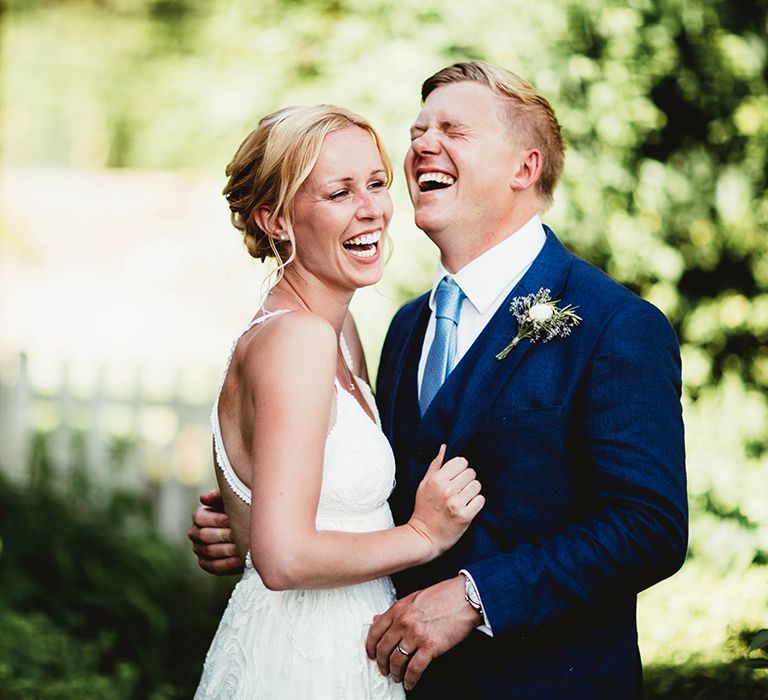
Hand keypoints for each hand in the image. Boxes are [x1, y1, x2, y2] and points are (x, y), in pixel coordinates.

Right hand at [188, 489, 243, 574]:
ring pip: (208, 551)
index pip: (198, 517)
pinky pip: (213, 567)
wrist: (249, 531)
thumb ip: (220, 496)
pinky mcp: (206, 564)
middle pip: (203, 535)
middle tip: (239, 535)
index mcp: (200, 516)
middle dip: (223, 535)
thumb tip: (203, 498)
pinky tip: (239, 560)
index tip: (231, 520)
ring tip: (241, 547)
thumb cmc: (240, 511)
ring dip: (226, 550)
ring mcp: (199, 549)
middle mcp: (196, 533)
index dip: (215, 519)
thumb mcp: (232, 501)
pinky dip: (227, 564)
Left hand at [365, 576, 480, 690]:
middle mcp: (404, 622)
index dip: (370, 646)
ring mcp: (416, 635)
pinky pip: (414, 668)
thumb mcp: (413, 598)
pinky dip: (410, 679)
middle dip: (381, 663)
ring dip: (395, 672)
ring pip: (397, 661)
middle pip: (384, 649)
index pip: (375, 631)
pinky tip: (410, 682)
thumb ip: (396, 611)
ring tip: (396, 677)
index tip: (371, 654)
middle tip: (383, 669)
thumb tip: (378, 618)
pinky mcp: (430, 646)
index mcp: (398, 609)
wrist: (464, 597)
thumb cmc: (443, 596)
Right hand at [408, 445, 484, 557]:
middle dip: (467, 480)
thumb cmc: (424, 509)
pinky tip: (467, 507)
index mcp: (436, 479)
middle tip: (459, 490)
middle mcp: (447, 490)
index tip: (456, 477)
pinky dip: (476, 503)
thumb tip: (444, 447)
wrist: (424, 537)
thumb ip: (435, 465)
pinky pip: (480, 500)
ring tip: (463, 499)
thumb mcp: (424, 485)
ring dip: (473, 492)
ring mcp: (456, 503)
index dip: (460, 468)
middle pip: (471, 472)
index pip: (461, 461)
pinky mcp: (465, 516)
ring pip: (477, 486)